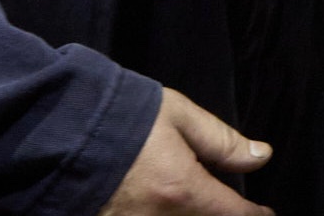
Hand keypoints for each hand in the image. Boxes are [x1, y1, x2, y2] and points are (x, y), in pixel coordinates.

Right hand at [100, 89, 272, 215]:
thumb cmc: (123, 118)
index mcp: (181, 191)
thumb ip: (222, 142)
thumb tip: (261, 157)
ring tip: (192, 204)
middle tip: (226, 206)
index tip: (264, 213)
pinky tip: (164, 208)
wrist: (59, 129)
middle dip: (220, 215)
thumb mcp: (179, 117)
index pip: (234, 215)